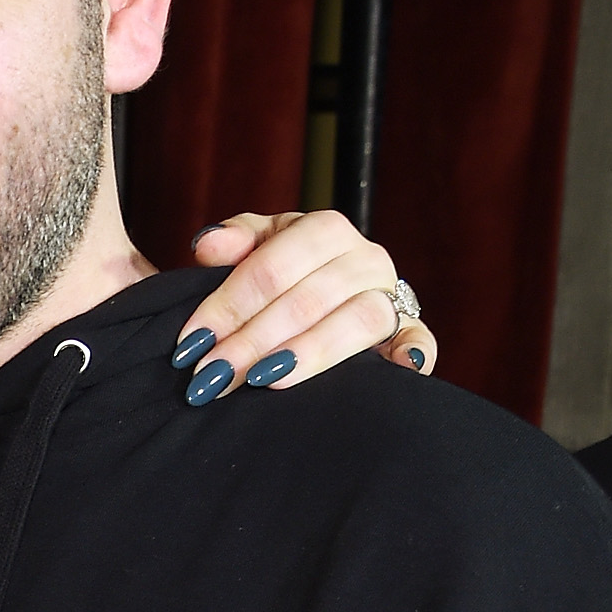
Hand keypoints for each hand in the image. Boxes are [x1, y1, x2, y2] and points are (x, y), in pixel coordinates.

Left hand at [179, 208, 434, 399]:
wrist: (318, 292)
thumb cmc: (279, 273)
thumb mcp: (254, 248)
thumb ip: (231, 241)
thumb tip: (208, 245)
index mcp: (324, 230)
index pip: (272, 267)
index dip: (229, 305)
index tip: (192, 343)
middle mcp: (364, 258)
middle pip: (308, 298)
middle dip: (253, 341)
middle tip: (214, 377)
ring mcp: (389, 294)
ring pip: (357, 319)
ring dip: (308, 352)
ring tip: (265, 380)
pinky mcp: (408, 330)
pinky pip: (418, 338)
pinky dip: (413, 352)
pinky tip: (398, 371)